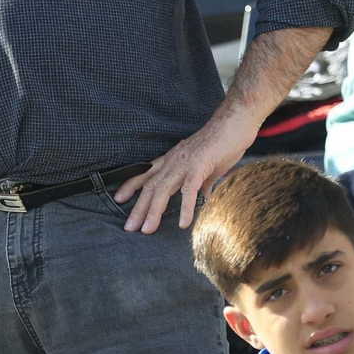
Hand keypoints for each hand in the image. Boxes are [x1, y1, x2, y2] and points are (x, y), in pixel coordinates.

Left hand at [112, 111, 260, 233]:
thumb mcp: (207, 167)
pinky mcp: (199, 165)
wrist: (234, 123)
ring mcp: (184, 163)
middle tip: (129, 227)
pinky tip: (182, 223)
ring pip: (163, 189)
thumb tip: (203, 197)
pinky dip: (185, 207)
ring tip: (147, 229)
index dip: (131, 186)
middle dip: (138, 209)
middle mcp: (173, 161)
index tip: (119, 198)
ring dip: (154, 211)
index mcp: (173, 160)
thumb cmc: (222, 144)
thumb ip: (201, 183)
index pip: (146, 173)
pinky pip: (189, 189)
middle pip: (150, 186)